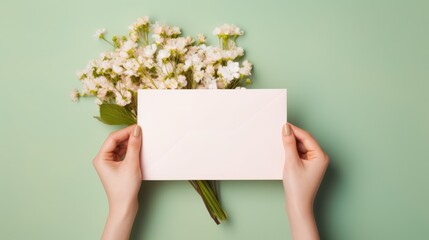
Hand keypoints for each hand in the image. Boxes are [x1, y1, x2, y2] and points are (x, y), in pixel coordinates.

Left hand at [93, 124, 141, 239]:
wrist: (124, 207)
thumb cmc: (124, 189)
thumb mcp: (131, 164)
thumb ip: (134, 146)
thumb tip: (137, 131)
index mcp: (101, 158)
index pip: (113, 138)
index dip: (126, 131)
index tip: (138, 128)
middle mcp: (103, 159)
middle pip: (115, 141)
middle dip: (128, 136)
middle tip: (141, 133)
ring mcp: (109, 164)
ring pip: (119, 147)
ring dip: (130, 143)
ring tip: (141, 140)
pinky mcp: (116, 167)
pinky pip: (122, 154)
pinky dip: (130, 150)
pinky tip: (138, 149)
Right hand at [282, 123, 328, 239]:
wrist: (298, 205)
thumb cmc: (298, 188)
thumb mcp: (291, 162)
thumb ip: (289, 144)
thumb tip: (286, 129)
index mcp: (320, 156)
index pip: (306, 137)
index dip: (294, 130)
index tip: (283, 125)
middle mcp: (319, 157)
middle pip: (304, 141)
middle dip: (292, 137)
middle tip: (279, 132)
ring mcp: (314, 162)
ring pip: (301, 146)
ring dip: (291, 144)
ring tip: (280, 144)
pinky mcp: (308, 166)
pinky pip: (299, 153)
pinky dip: (291, 151)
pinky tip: (284, 152)